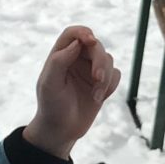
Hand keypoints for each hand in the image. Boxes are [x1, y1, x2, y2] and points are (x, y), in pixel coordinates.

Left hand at [24, 26, 119, 159]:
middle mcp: (77, 59)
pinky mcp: (102, 84)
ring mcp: (90, 71)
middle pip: (95, 46)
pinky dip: (110, 86)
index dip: (83, 33)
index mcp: (61, 55)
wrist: (61, 130)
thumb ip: (59, 61)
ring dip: (105, 77)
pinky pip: (115, 75)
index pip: (73, 34)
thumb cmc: (51, 106)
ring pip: (108, 60)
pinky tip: (98, 99)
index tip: (90, 41)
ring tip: (96, 96)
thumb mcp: (49, 84)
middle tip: (98, 79)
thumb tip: (77, 43)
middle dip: (99, 61)